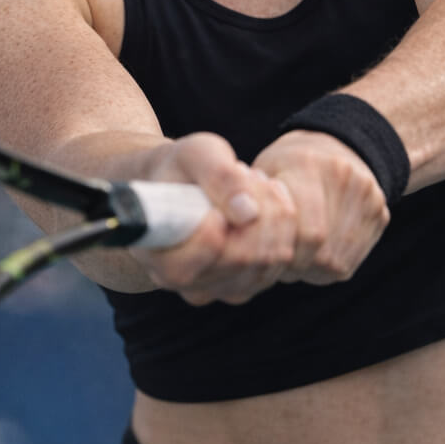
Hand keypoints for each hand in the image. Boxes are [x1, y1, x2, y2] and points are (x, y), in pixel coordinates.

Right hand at [130, 132, 299, 306]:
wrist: (183, 183)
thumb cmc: (182, 168)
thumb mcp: (193, 155)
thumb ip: (217, 176)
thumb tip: (248, 212)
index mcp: (160, 259)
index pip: (186, 267)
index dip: (209, 234)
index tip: (215, 203)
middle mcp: (189, 284)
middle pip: (242, 258)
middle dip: (257, 208)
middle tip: (246, 173)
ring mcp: (221, 289)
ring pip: (269, 259)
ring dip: (272, 212)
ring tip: (252, 183)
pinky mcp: (250, 284)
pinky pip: (283, 259)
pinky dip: (284, 224)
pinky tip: (266, 200)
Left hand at [251, 130, 390, 285]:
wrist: (337, 145)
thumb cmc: (286, 166)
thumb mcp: (261, 174)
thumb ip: (250, 205)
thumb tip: (240, 236)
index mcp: (310, 165)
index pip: (305, 231)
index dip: (281, 253)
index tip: (262, 255)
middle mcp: (347, 180)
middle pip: (322, 250)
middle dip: (293, 264)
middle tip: (274, 261)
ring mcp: (370, 198)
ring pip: (336, 260)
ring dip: (309, 268)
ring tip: (291, 256)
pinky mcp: (381, 216)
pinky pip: (351, 259)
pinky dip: (327, 265)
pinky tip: (311, 254)